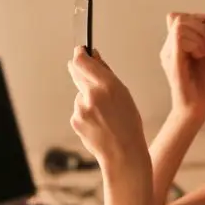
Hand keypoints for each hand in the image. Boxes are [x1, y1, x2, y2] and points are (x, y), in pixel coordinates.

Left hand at [67, 47, 149, 169]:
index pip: (82, 61)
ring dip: (87, 98)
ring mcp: (80, 109)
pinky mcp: (75, 120)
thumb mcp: (124, 94)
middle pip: (76, 73)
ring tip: (105, 114)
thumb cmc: (129, 124)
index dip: (79, 54)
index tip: (80, 51)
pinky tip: (99, 123)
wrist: (123, 154)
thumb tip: (94, 57)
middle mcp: (91, 95)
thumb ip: (106, 74)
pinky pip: (79, 110)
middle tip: (86, 73)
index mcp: (107, 85)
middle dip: (80, 70)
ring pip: (80, 95)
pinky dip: (86, 113)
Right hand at [160, 13, 204, 119]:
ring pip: (181, 26)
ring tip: (204, 55)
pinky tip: (201, 56)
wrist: (197, 108)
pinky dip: (194, 44)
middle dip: (200, 28)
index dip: (197, 20)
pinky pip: (178, 38)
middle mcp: (168, 48)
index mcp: (176, 45)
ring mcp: (168, 54)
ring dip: (199, 37)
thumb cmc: (203, 85)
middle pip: (181, 18)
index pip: (180, 16)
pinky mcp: (172, 61)